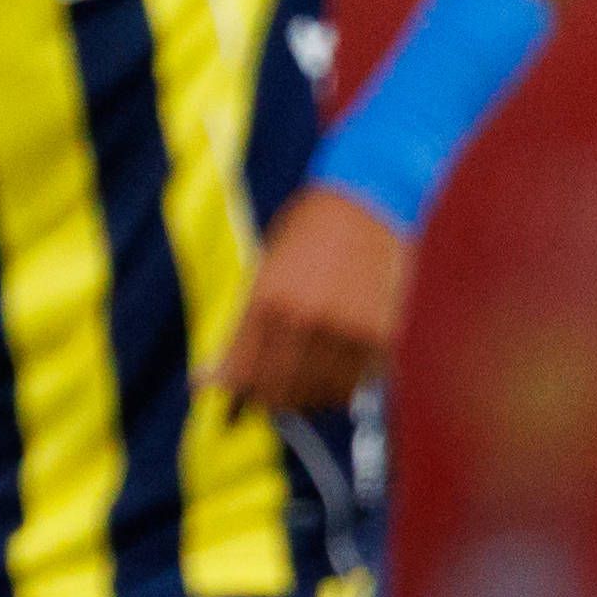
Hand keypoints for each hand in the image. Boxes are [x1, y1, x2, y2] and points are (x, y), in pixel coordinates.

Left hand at [208, 184, 415, 416]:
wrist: (374, 198)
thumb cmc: (312, 231)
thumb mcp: (266, 270)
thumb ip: (245, 327)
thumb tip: (211, 380)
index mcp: (269, 301)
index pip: (242, 374)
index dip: (236, 392)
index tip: (233, 398)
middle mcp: (308, 321)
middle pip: (279, 392)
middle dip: (270, 398)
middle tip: (270, 393)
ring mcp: (348, 332)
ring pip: (319, 394)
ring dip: (309, 394)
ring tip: (308, 373)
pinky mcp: (385, 338)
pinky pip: (356, 384)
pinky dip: (344, 385)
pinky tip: (338, 366)